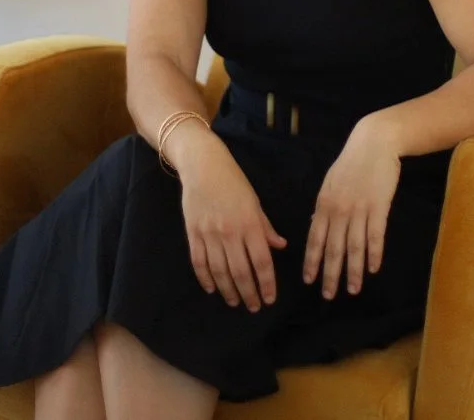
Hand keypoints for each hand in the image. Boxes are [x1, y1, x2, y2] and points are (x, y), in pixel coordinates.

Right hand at [174, 130, 286, 312]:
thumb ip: (265, 227)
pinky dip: (206, 279)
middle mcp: (230, 232)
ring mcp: (209, 234)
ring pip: (220, 271)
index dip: (267, 283)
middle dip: (249, 293)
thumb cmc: (233, 181)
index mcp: (249, 224)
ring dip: (229, 290)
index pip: (261, 261)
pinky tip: (212, 289)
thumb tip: (280, 246)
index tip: (270, 298)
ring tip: (235, 302)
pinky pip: (199, 262)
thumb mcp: (255, 202)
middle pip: (241, 272)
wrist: (202, 166)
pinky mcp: (193, 233)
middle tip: (254, 307)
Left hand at [303, 118, 402, 299]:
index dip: (311, 261)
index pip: (314, 239)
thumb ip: (324, 206)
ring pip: (354, 247)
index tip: (308, 280)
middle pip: (333, 248)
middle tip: (328, 296)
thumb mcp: (330, 182)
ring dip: (352, 271)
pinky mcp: (379, 207)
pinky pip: (375, 236)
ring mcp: (359, 209)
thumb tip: (316, 225)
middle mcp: (338, 209)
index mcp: (324, 204)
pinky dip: (374, 254)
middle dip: (329, 274)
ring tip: (352, 290)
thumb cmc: (352, 162)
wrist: (375, 142)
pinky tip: (373, 269)